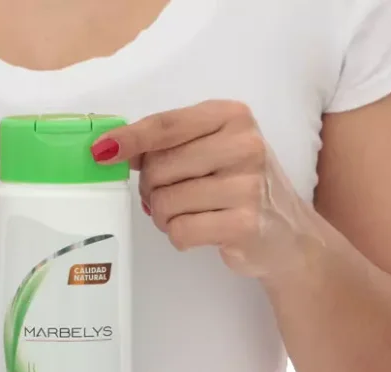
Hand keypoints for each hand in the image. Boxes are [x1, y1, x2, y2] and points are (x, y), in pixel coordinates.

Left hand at [92, 100, 321, 278]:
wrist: (290, 234)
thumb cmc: (241, 186)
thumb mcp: (214, 149)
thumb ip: (170, 144)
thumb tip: (112, 148)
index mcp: (232, 116)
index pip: (165, 125)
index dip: (128, 139)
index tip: (100, 151)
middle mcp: (244, 145)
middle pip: (158, 167)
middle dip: (152, 188)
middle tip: (170, 196)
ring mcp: (248, 185)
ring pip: (165, 202)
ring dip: (165, 216)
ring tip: (189, 214)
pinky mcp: (245, 223)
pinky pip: (181, 231)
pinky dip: (179, 236)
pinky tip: (201, 231)